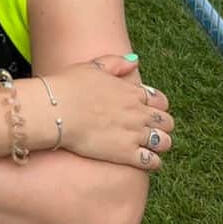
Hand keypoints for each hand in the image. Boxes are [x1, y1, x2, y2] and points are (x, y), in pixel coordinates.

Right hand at [42, 55, 173, 169]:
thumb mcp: (93, 66)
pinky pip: (152, 161)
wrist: (55, 111)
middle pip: (167, 122)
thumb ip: (117, 63)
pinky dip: (153, 162)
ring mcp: (134, 134)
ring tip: (149, 147)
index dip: (158, 107)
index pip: (160, 101)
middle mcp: (138, 113)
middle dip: (162, 126)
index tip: (148, 112)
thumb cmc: (69, 87)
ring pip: (164, 142)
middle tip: (149, 130)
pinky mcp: (125, 153)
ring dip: (160, 144)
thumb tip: (135, 60)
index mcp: (132, 92)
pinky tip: (143, 160)